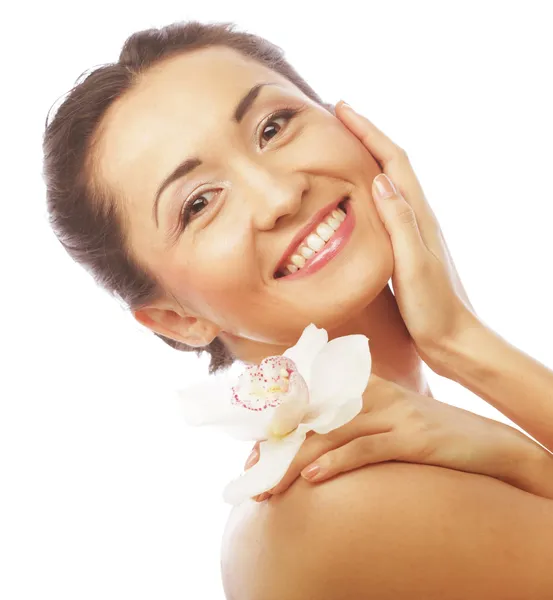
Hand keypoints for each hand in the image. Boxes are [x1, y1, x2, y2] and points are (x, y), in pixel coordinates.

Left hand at [244, 374, 545, 500]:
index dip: (277, 421)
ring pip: (331, 434)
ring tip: (268, 486)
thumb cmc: (426, 434)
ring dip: (294, 462)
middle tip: (250, 473)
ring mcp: (394, 413)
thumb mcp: (385, 419)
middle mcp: (375, 394)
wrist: (485, 441)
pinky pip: (366, 449)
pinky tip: (311, 479)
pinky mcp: (414, 437)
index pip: (309, 396)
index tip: (251, 447)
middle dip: (277, 447)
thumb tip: (311, 443)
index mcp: (364, 385)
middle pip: (313, 417)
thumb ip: (351, 420)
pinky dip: (336, 463)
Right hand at [335, 101, 479, 368]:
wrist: (452, 338)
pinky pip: (385, 205)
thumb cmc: (433, 308)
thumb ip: (400, 223)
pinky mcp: (406, 247)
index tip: (341, 109)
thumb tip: (381, 180)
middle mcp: (417, 217)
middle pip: (391, 163)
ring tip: (342, 145)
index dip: (368, 131)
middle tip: (338, 117)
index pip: (392, 161)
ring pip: (388, 182)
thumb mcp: (413, 265)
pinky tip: (356, 195)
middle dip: (366, 135)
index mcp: (418, 216)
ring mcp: (413, 231)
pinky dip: (367, 188)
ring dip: (367, 157)